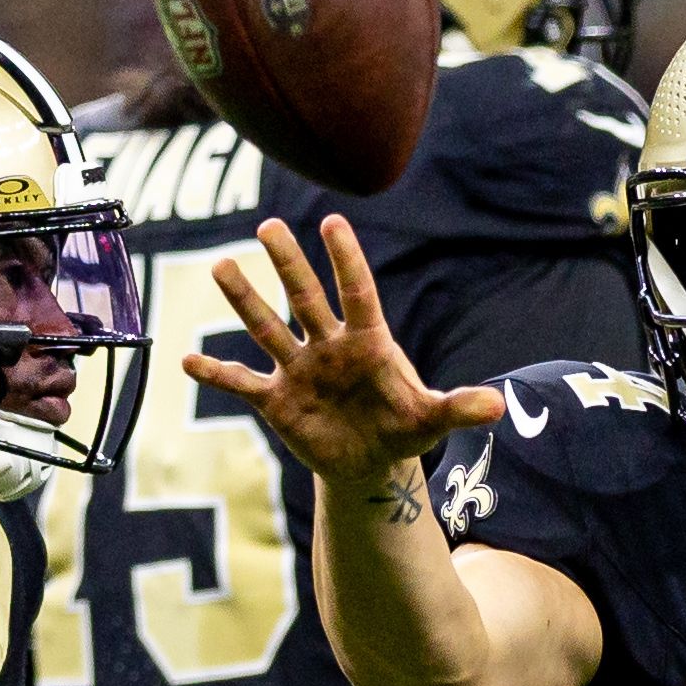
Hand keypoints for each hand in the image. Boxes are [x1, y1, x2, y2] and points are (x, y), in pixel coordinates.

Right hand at [184, 214, 501, 485]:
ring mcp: (299, 370)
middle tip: (268, 226)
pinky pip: (242, 382)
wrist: (370, 462)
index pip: (357, 292)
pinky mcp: (277, 400)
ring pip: (267, 328)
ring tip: (220, 266)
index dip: (345, 261)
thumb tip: (498, 406)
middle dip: (288, 264)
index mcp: (368, 342)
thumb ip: (460, 408)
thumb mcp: (432, 420)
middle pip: (305, 298)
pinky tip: (187, 361)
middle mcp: (328, 346)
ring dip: (244, 301)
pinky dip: (216, 374)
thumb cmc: (403, 429)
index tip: (332, 222)